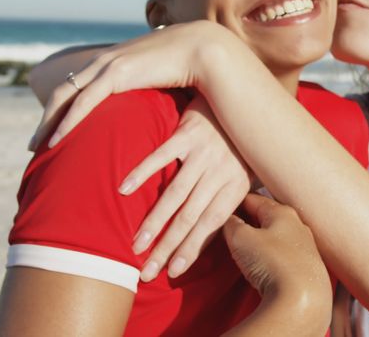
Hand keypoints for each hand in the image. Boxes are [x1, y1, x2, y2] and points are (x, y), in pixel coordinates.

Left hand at [29, 20, 233, 149]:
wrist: (203, 49)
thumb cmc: (190, 67)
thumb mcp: (161, 81)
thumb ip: (150, 93)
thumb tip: (153, 110)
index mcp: (113, 62)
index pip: (77, 85)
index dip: (61, 108)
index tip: (53, 129)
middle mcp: (104, 61)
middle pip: (63, 91)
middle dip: (46, 118)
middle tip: (36, 144)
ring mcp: (107, 65)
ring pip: (65, 96)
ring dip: (49, 123)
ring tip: (39, 147)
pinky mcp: (116, 74)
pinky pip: (83, 102)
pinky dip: (67, 121)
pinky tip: (58, 139)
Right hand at [125, 94, 253, 280]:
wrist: (244, 96)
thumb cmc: (239, 141)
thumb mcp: (242, 173)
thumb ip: (225, 201)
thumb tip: (208, 235)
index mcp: (236, 187)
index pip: (211, 226)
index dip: (191, 249)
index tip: (172, 271)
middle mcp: (221, 173)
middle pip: (190, 218)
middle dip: (167, 247)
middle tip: (146, 271)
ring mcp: (205, 153)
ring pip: (176, 194)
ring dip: (153, 222)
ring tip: (135, 244)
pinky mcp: (189, 132)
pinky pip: (162, 155)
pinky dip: (143, 172)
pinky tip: (125, 190)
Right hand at [224, 194, 329, 297]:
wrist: (302, 301)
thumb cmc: (272, 263)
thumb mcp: (241, 238)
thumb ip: (232, 224)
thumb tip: (230, 220)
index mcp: (283, 212)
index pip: (254, 199)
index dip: (236, 202)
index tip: (223, 206)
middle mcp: (299, 226)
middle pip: (268, 218)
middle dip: (249, 221)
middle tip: (231, 227)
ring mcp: (306, 248)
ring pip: (278, 237)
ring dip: (262, 240)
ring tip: (245, 248)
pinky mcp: (309, 269)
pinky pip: (285, 256)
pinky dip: (272, 257)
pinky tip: (264, 265)